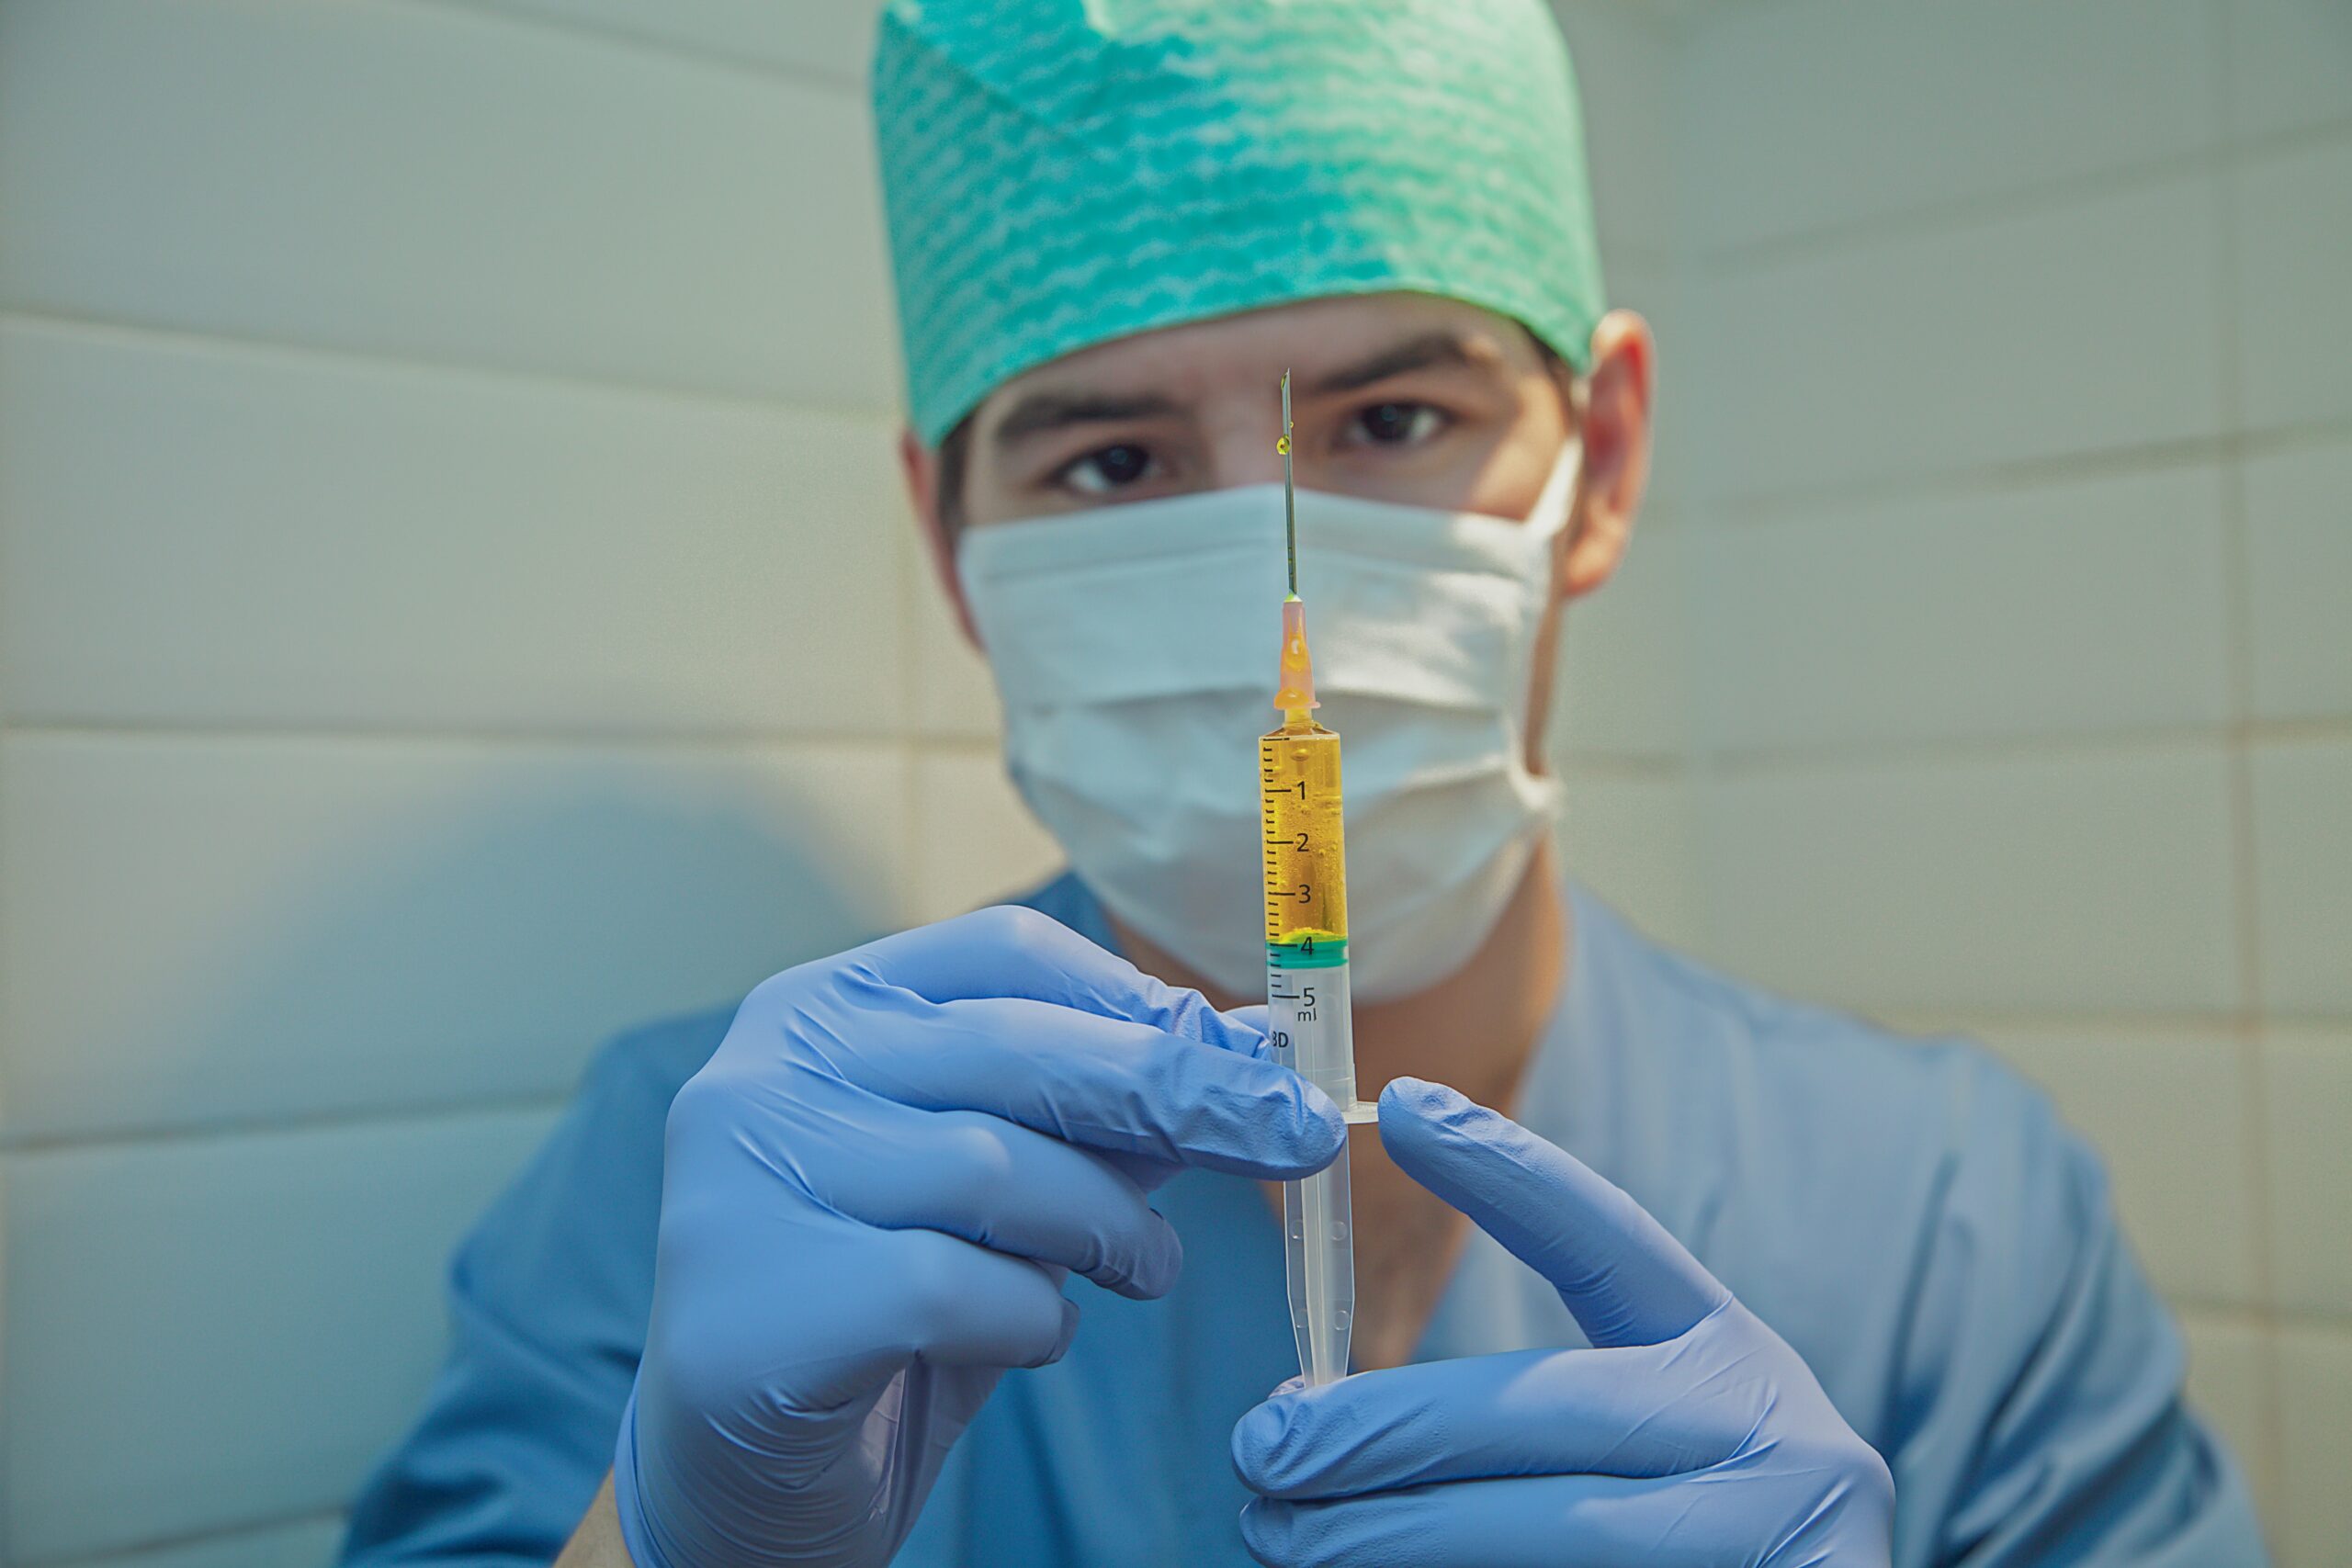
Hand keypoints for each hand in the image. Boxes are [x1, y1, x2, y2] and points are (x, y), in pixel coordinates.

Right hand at [617, 906, 1344, 1567]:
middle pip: (1017, 1047)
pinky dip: (1031, 1319)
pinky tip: (1027, 1338)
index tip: (1242, 1051)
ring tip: (1145, 1267)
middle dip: (1180, 1093)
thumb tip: (1245, 1049)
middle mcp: (763, 1074)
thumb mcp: (998, 1193)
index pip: (1002, 951)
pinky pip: (956, 1289)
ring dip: (1110, 1226)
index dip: (1138, 996)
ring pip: (996, 1168)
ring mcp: (747, 1187)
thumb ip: (1093, 1117)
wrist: (741, 1484)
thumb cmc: (882, 1311)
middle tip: (1294, 1136)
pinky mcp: (761, 1307)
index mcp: (816, 1010)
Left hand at [1231, 1077, 1893, 1566]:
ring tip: (1279, 1531)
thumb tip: (1323, 1419)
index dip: (1507, 1172)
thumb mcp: (1659, 1456)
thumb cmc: (1694, 1552)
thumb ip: (1537, 1420)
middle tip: (1262, 1446)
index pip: (1611, 1243)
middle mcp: (1777, 1437)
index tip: (1397, 1107)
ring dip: (1387, 1532)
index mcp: (1735, 1365)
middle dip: (1379, 1429)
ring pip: (1545, 1530)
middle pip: (1545, 1409)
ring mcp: (1775, 1538)